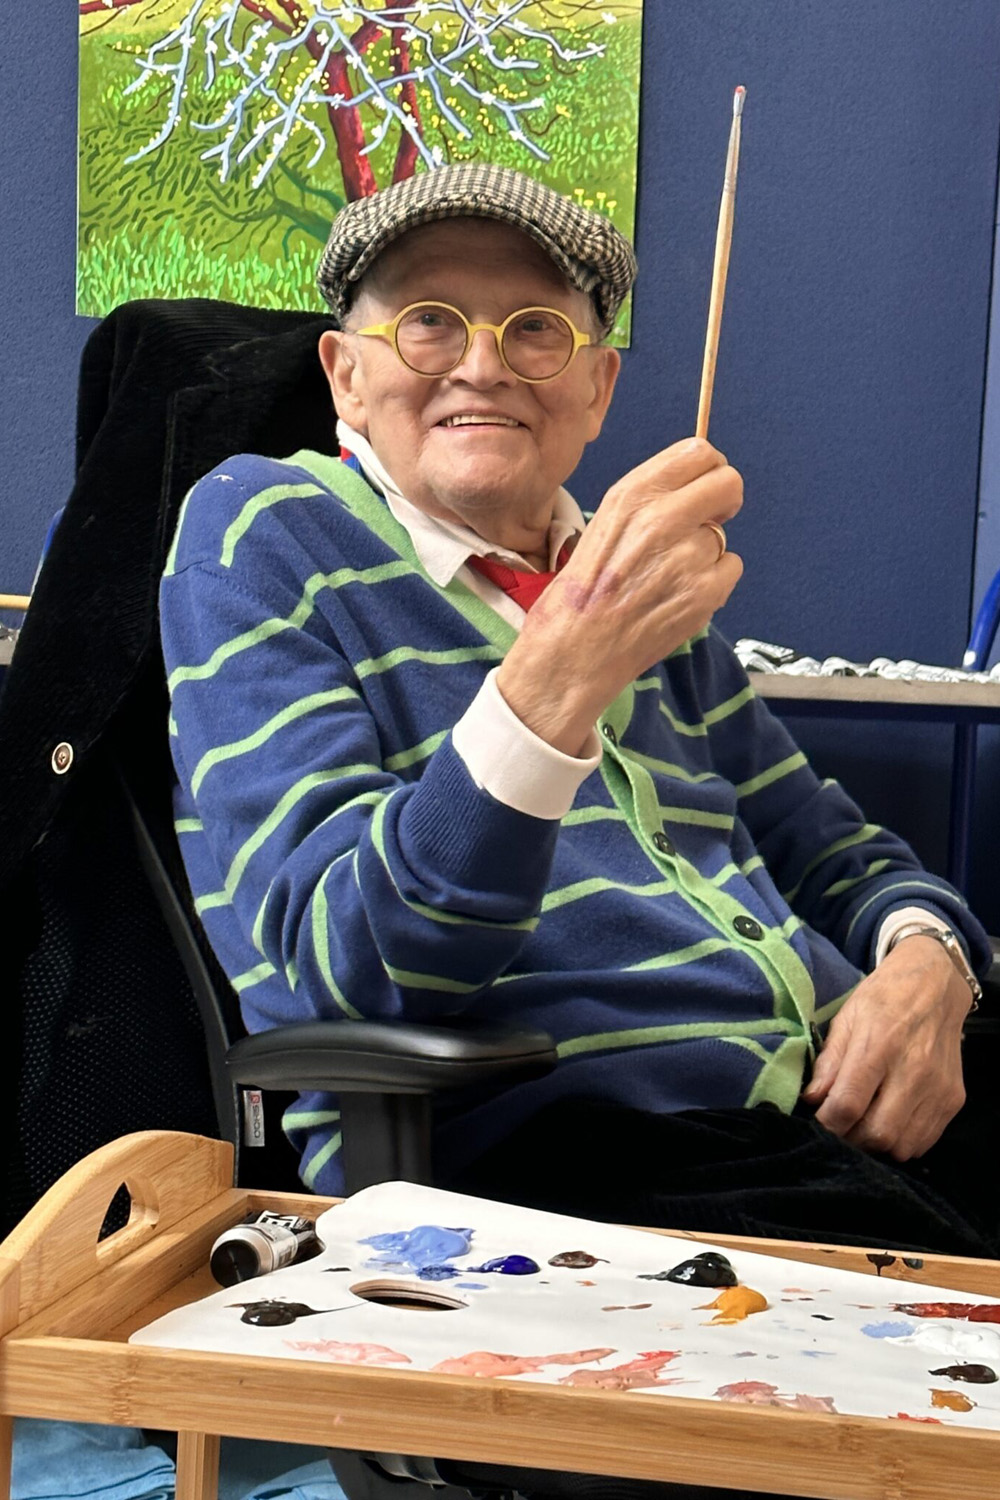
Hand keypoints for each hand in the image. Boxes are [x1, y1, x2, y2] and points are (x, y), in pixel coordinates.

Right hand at [496, 437, 743, 754]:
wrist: (571, 654)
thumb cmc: (580, 593)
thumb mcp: (603, 525)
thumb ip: (648, 501)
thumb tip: (695, 487)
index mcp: (632, 495)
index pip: (700, 452)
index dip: (708, 471)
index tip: (701, 491)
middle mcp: (661, 518)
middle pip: (729, 484)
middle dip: (723, 502)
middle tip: (705, 523)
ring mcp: (686, 557)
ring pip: (723, 536)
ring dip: (706, 555)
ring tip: (667, 579)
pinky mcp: (703, 593)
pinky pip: (731, 569)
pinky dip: (713, 584)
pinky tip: (679, 597)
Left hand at [800, 935, 970, 1159]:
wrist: (936, 987)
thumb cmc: (884, 999)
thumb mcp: (847, 1018)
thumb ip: (829, 1061)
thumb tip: (812, 1100)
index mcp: (880, 1044)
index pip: (848, 1104)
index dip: (827, 1123)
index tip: (818, 1121)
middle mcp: (914, 1070)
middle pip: (877, 1133)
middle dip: (850, 1139)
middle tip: (839, 1127)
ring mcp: (938, 1088)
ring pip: (901, 1145)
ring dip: (875, 1145)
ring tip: (863, 1125)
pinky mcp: (953, 1099)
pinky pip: (923, 1142)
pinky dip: (901, 1142)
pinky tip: (889, 1122)